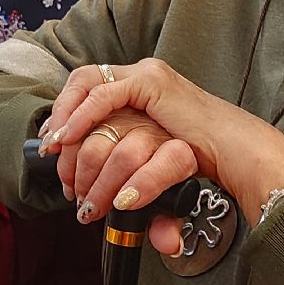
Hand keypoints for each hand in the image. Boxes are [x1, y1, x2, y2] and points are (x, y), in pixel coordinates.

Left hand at [39, 59, 283, 232]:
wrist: (235, 152)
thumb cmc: (200, 162)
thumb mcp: (153, 166)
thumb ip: (131, 179)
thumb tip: (116, 208)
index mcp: (139, 91)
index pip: (87, 90)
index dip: (64, 114)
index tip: (50, 145)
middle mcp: (140, 76)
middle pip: (81, 81)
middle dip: (60, 115)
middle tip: (48, 150)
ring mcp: (147, 75)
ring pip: (87, 83)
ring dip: (66, 116)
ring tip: (55, 146)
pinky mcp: (153, 83)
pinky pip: (105, 94)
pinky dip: (82, 116)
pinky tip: (70, 138)